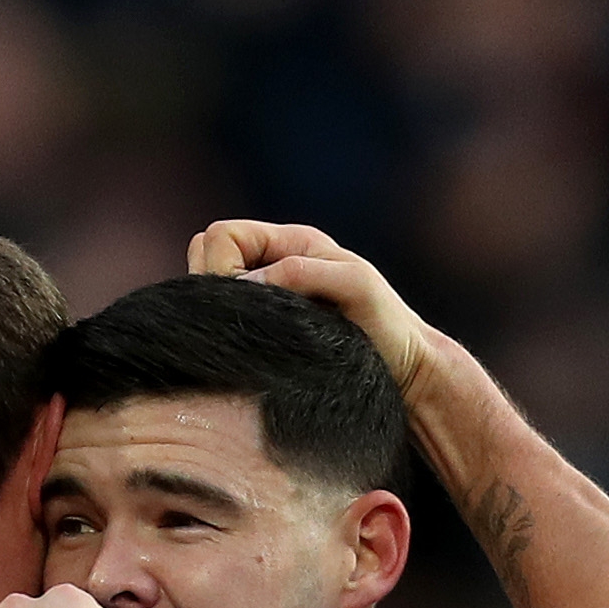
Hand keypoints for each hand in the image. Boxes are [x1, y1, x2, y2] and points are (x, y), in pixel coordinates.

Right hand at [187, 220, 433, 390]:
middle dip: (213, 285)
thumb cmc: (387, 327)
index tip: (246, 301)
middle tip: (248, 320)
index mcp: (291, 243)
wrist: (403, 371)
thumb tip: (246, 284)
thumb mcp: (354, 285)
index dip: (221, 266)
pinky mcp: (262, 330)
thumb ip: (301, 272)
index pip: (222, 236)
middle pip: (206, 256)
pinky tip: (252, 350)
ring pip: (206, 290)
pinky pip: (221, 319)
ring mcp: (264, 297)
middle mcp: (271, 263)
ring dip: (219, 310)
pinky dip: (225, 330)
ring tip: (254, 336)